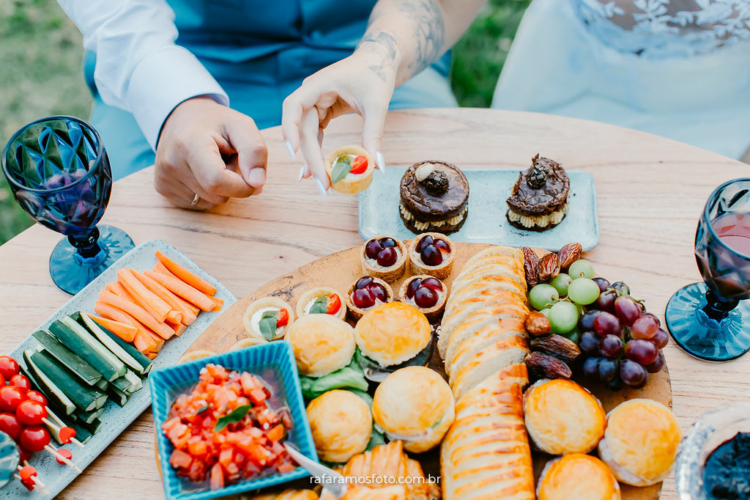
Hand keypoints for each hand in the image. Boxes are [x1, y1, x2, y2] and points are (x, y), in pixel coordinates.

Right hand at [154, 96, 267, 209]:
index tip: (252, 177)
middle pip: (216, 195)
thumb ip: (255, 151)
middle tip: (227, 159)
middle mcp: (170, 163)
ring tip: (214, 163)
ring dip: (221, 188)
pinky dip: (208, 192)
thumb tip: (257, 184)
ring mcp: (163, 178)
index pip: (217, 181)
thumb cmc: (216, 123)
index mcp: (189, 144)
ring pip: (209, 203)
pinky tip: (202, 172)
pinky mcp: (162, 189)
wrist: (181, 118)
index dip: (242, 186)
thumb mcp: (241, 126)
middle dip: (232, 183)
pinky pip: (198, 204)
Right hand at [282, 44, 397, 194]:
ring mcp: (315, 103)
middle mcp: (311, 94)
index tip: (294, 153)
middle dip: (311, 157)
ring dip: (313, 158)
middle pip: (303, 129)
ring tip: (321, 183)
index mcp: (318, 84)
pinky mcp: (323, 112)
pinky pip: (315, 134)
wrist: (380, 59)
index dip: (290, 129)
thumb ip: (374, 135)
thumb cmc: (377, 74)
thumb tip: (377, 167)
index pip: (294, 106)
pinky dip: (318, 151)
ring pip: (307, 135)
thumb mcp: (377, 104)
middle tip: (322, 184)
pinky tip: (319, 170)